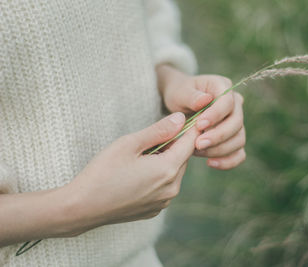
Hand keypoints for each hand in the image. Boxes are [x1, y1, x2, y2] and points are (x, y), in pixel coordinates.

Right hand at [66, 112, 198, 233]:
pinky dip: (159, 176)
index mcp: (168, 170)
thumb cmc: (102, 172)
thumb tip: (181, 119)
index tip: (188, 118)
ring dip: (166, 160)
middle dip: (174, 144)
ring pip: (174, 173)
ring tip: (142, 155)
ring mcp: (163, 202)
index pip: (190, 143)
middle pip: (183, 158)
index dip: (190, 128)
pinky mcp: (154, 210)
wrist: (81, 208)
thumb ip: (159, 130)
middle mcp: (171, 188)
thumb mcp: (129, 143)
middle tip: (154, 136)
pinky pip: (165, 187)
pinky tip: (138, 174)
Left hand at [157, 64, 245, 169]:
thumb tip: (205, 100)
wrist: (179, 104)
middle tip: (198, 144)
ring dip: (219, 149)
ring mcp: (236, 123)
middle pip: (237, 123)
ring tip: (197, 151)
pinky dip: (227, 161)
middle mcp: (235, 104)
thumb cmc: (179, 94)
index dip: (216, 115)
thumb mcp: (179, 92)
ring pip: (239, 140)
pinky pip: (239, 154)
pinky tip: (210, 163)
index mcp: (224, 87)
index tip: (199, 125)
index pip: (228, 102)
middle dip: (218, 136)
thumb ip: (191, 96)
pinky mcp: (233, 139)